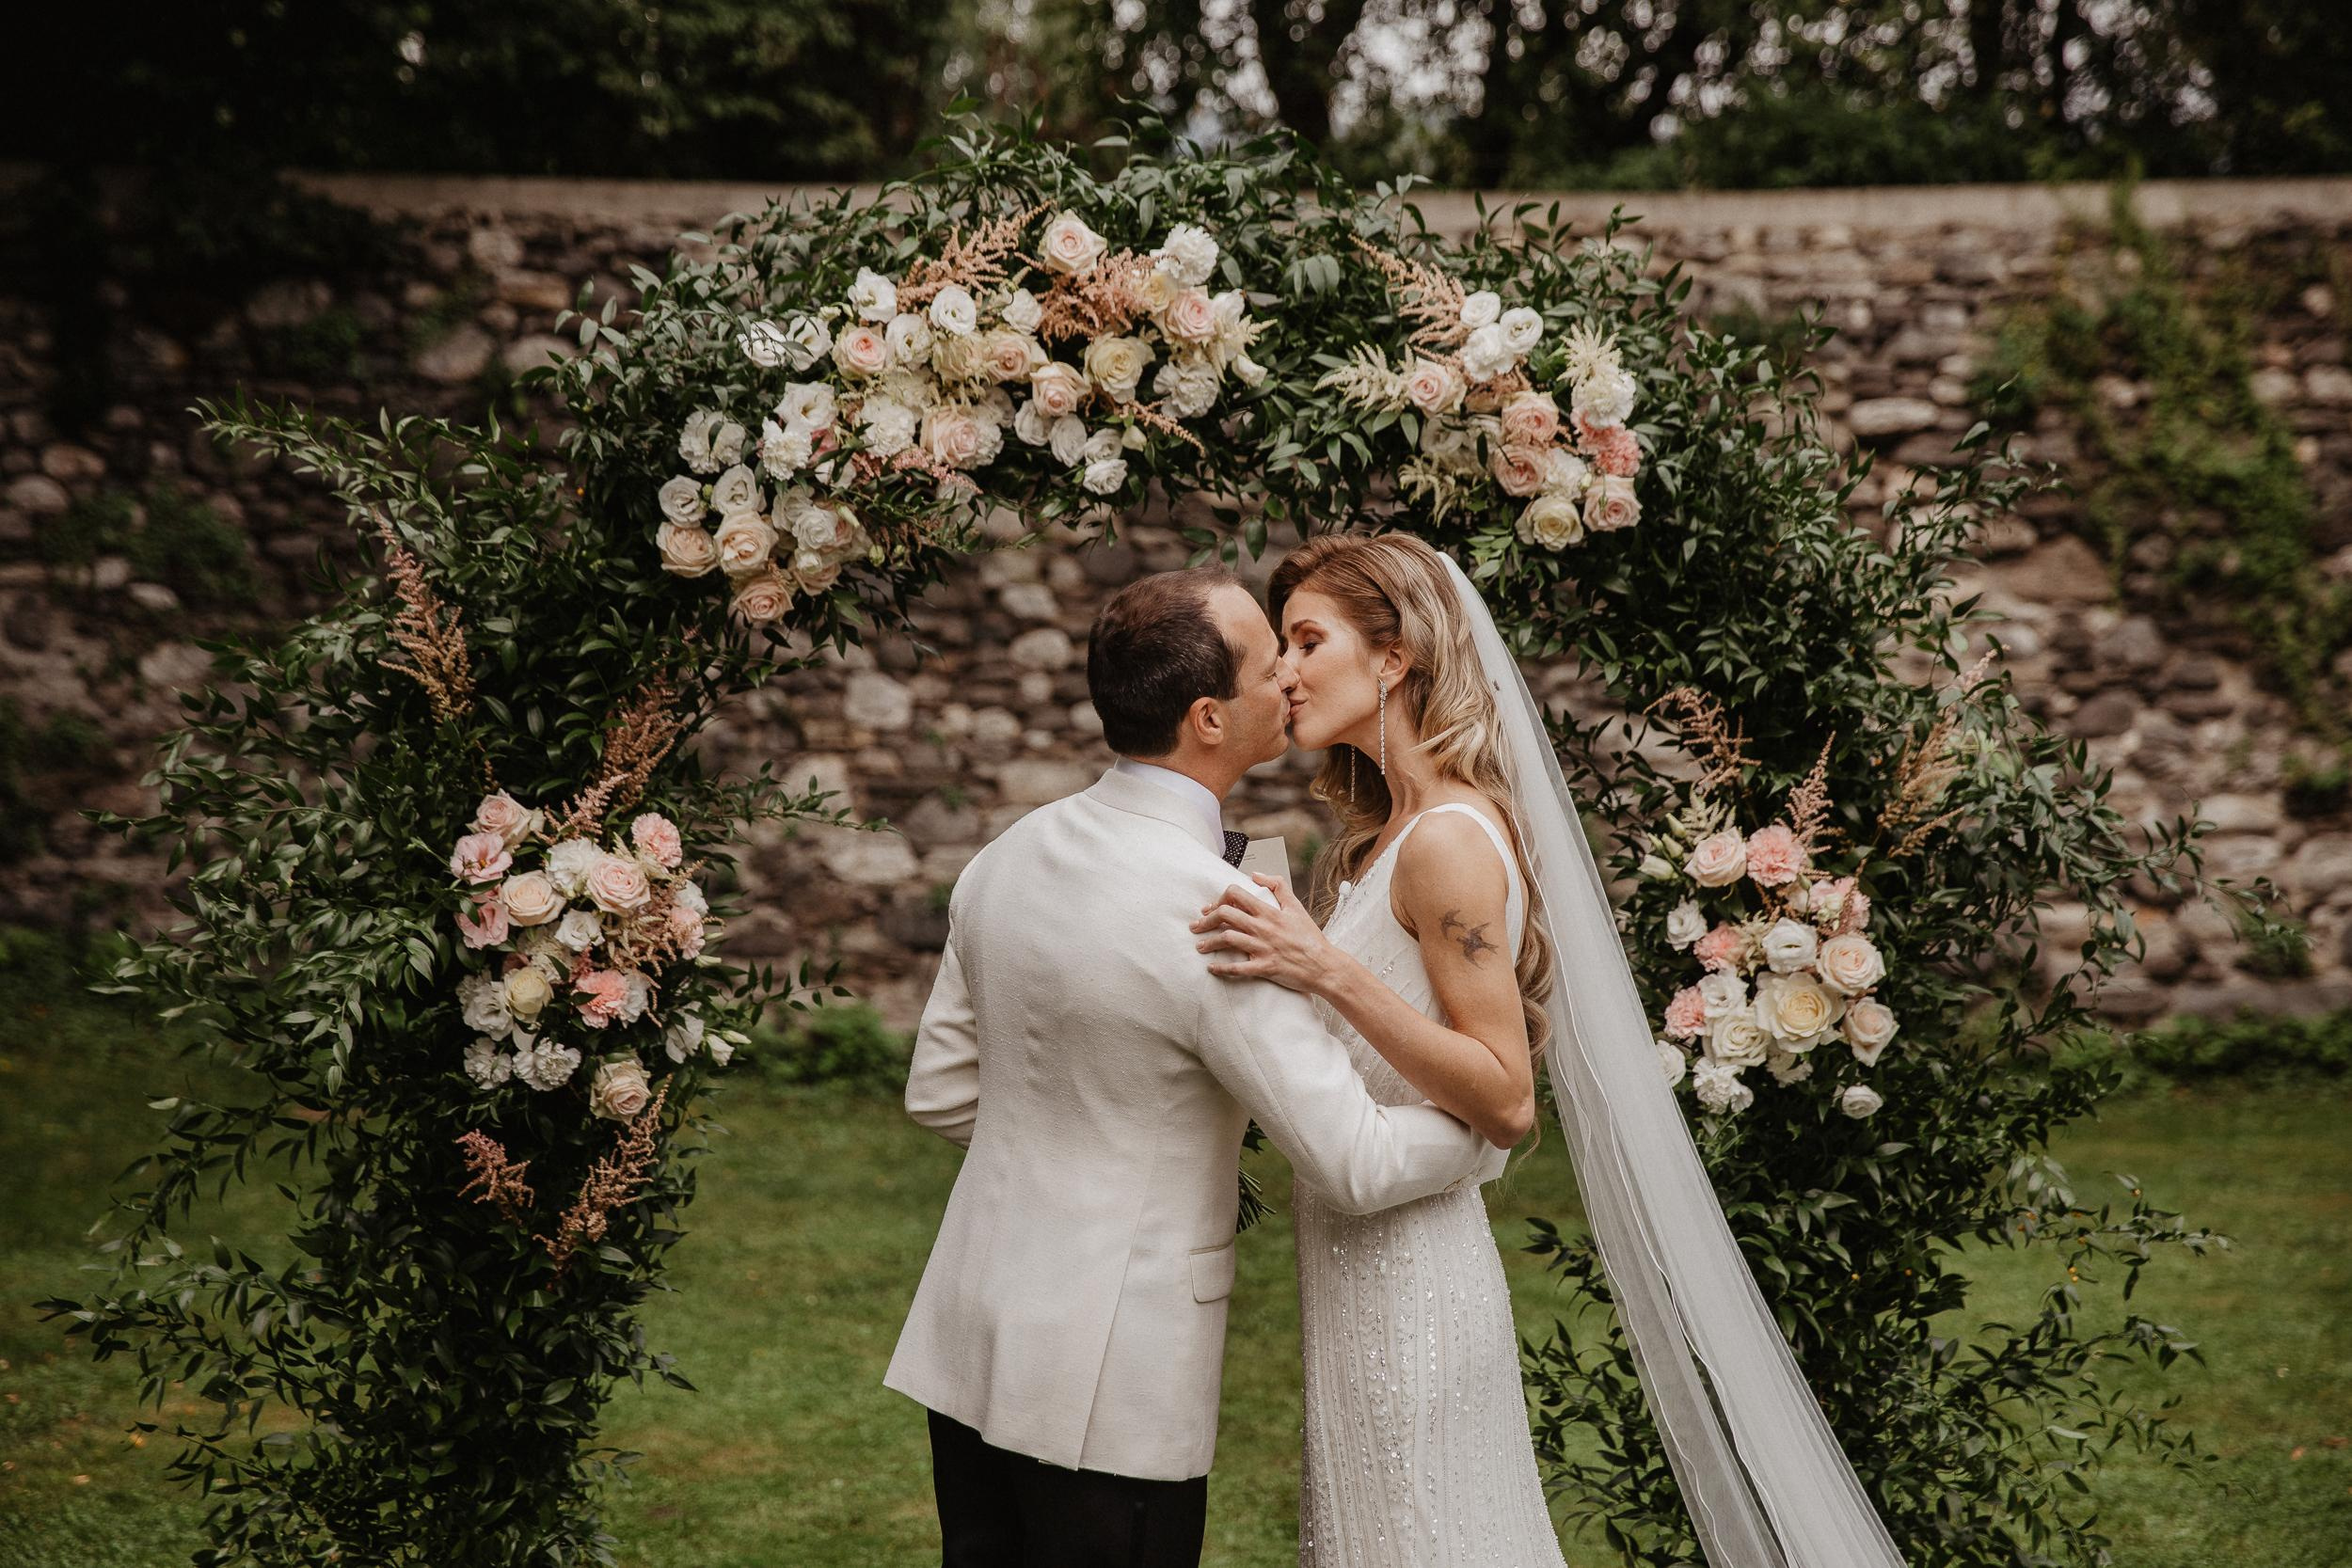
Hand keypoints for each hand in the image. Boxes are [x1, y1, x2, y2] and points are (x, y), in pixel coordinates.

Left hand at [1192, 873, 1340, 994]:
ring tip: (1199, 946)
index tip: (1211, 908)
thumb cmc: (1310, 937)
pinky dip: (1221, 968)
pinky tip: (1211, 968)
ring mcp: (1263, 948)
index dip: (1219, 899)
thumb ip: (1277, 886)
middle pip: (1225, 915)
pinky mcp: (1265, 968)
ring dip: (1209, 943)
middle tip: (1196, 926)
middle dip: (1206, 920)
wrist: (1324, 965)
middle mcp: (1264, 928)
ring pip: (1227, 940)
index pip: (1236, 895)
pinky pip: (1238, 968)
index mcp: (1269, 912)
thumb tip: (1255, 874)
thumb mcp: (1296, 906)